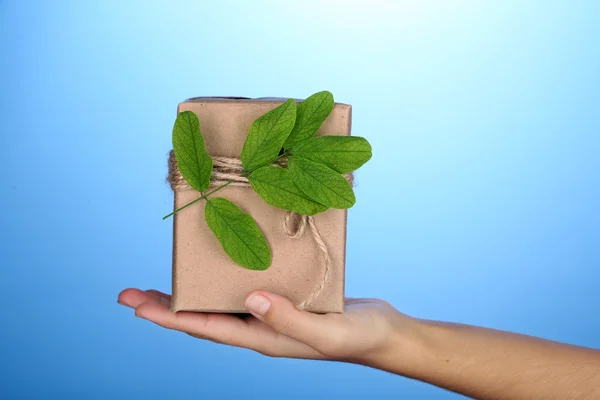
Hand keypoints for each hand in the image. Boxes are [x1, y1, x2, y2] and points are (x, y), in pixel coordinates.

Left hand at [117, 288, 416, 363]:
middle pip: (202, 318)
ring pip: (219, 303)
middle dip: (166, 307)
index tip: (138, 305)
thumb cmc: (357, 335)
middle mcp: (259, 326)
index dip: (170, 317)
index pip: (206, 328)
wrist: (381, 333)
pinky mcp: (282, 298)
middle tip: (131, 294)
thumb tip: (248, 300)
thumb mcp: (324, 332)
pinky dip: (223, 279)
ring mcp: (269, 313)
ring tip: (162, 283)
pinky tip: (219, 266)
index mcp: (263, 338)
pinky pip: (243, 288)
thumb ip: (287, 319)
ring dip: (189, 293)